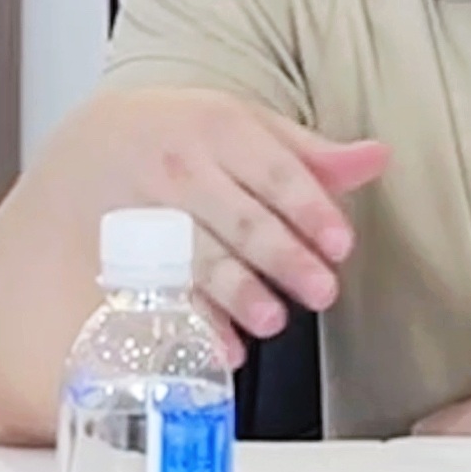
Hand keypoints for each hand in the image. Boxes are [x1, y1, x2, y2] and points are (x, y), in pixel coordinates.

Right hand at [91, 86, 387, 366]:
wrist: (93, 141)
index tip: (341, 244)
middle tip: (322, 290)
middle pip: (241, 218)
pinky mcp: (126, 253)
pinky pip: (160, 292)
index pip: (276, 172)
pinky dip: (192, 321)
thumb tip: (377, 157)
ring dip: (237, 292)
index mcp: (221, 128)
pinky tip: (222, 344)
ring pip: (198, 256)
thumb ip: (309, 153)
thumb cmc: (184, 135)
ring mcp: (149, 211)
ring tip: (273, 320)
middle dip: (283, 258)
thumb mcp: (244, 126)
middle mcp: (182, 168)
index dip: (311, 209)